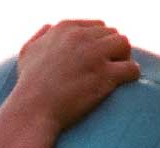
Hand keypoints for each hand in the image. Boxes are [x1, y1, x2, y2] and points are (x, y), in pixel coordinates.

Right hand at [15, 20, 140, 129]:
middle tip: (109, 68)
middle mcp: (81, 37)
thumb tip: (50, 27)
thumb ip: (40, 36)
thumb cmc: (29, 86)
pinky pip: (131, 68)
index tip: (98, 58)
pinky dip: (132, 75)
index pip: (98, 26)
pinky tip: (124, 83)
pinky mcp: (104, 75)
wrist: (33, 109)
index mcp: (65, 28)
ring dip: (124, 58)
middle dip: (113, 50)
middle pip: (113, 34)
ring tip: (117, 73)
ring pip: (125, 44)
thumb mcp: (28, 52)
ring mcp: (94, 55)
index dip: (101, 43)